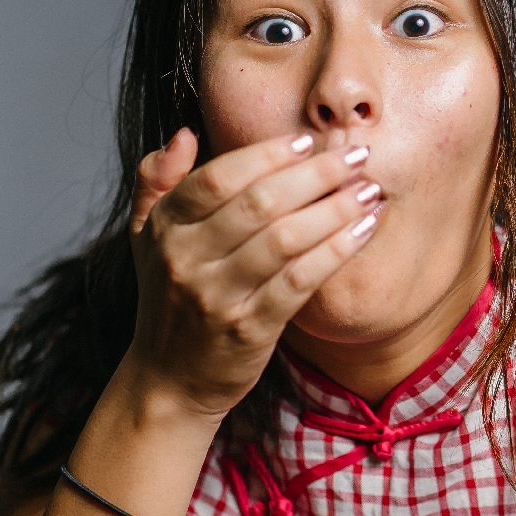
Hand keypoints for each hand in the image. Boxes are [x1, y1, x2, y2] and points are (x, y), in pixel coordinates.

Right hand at [126, 128, 380, 418]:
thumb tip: (184, 134)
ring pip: (285, 240)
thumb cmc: (169, 299)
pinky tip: (363, 230)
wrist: (169, 381)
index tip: (307, 139)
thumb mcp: (146, 239)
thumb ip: (156, 182)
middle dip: (315, 174)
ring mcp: (218, 297)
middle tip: (357, 156)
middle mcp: (186, 260)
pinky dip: (335, 252)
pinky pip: (300, 282)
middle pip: (259, 204)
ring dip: (334, 210)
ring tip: (368, 191)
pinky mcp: (250, 329)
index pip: (217, 177)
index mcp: (165, 228)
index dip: (266, 154)